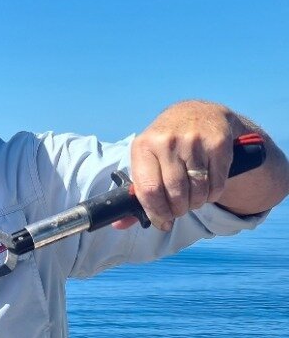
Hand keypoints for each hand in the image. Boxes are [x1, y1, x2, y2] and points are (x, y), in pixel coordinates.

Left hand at [121, 100, 235, 231]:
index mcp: (142, 147)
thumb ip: (135, 193)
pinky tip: (206, 189)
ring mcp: (193, 140)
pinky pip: (216, 183)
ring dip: (195, 204)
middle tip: (178, 211)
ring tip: (192, 200)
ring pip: (197, 190)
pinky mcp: (218, 143)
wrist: (195, 112)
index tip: (162, 222)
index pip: (149, 190)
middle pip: (174, 194)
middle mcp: (167, 142)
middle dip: (177, 211)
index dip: (156, 213)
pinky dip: (212, 195)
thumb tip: (119, 225)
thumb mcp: (145, 159)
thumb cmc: (165, 144)